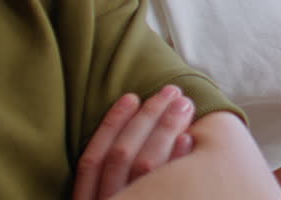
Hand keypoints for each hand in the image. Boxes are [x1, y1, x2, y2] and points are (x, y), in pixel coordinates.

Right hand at [72, 85, 196, 199]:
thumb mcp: (106, 192)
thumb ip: (110, 169)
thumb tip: (136, 120)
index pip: (92, 159)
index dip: (111, 125)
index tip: (131, 96)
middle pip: (122, 155)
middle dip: (146, 118)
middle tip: (171, 92)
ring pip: (144, 166)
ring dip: (165, 129)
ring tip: (184, 105)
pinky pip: (165, 186)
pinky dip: (176, 159)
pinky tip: (188, 137)